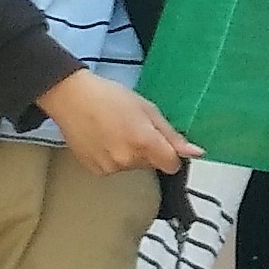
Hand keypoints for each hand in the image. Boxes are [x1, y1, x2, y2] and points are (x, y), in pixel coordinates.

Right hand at [38, 68, 197, 177]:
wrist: (71, 98)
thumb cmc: (111, 97)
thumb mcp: (147, 109)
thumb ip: (172, 135)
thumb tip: (197, 153)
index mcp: (144, 142)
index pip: (172, 165)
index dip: (171, 153)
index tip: (163, 141)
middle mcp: (128, 160)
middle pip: (152, 164)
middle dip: (148, 150)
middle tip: (133, 127)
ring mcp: (110, 167)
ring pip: (133, 166)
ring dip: (130, 154)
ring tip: (115, 131)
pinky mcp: (95, 171)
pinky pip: (115, 168)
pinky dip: (113, 158)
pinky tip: (103, 139)